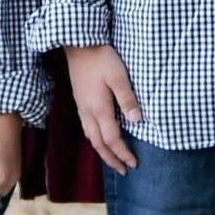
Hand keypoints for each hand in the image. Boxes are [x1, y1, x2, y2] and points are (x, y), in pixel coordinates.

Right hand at [65, 43, 141, 171]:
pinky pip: (86, 128)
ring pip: (90, 138)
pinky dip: (95, 140)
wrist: (78, 44)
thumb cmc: (101, 58)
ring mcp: (81, 107)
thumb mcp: (119, 76)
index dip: (123, 154)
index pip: (112, 140)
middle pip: (98, 144)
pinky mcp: (79, 101)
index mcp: (99, 109)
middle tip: (124, 170)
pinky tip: (100, 137)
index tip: (134, 164)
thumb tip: (137, 121)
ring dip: (102, 152)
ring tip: (113, 159)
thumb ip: (127, 99)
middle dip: (111, 159)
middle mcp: (88, 112)